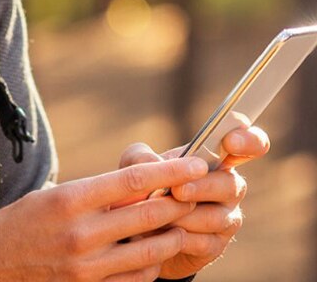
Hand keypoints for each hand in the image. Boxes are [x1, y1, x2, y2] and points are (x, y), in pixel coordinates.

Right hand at [0, 156, 208, 281]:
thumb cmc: (25, 221)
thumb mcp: (55, 195)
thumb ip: (96, 194)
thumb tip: (141, 188)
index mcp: (70, 200)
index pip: (132, 181)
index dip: (169, 172)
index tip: (194, 164)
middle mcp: (81, 234)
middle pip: (148, 214)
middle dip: (179, 202)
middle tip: (198, 191)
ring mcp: (88, 267)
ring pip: (150, 250)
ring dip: (173, 235)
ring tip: (181, 222)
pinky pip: (137, 279)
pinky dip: (153, 264)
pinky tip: (155, 251)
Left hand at [119, 125, 269, 278]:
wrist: (137, 226)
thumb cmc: (143, 184)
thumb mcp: (134, 164)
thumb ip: (140, 157)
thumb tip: (153, 163)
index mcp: (215, 157)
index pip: (249, 144)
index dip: (248, 140)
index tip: (231, 141)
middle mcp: (228, 186)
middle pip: (230, 184)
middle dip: (202, 187)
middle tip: (177, 191)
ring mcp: (226, 217)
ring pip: (217, 217)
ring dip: (186, 215)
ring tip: (160, 214)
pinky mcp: (216, 244)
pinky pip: (206, 242)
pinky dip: (181, 237)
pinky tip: (164, 233)